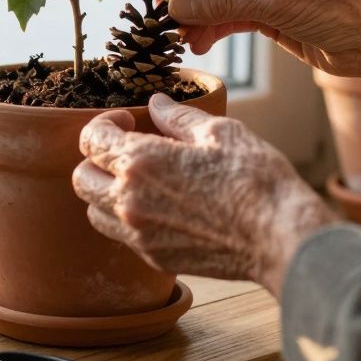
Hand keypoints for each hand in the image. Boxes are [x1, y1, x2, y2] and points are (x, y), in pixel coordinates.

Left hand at [72, 94, 336, 293]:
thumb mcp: (219, 132)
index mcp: (141, 162)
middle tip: (126, 148)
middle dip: (96, 159)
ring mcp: (140, 234)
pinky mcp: (155, 257)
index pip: (91, 140)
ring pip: (94, 212)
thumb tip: (156, 103)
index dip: (103, 124)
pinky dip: (127, 217)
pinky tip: (158, 204)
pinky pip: (121, 235)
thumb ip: (178, 116)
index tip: (127, 121)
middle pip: (82, 178)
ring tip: (138, 178)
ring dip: (106, 191)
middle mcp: (130, 201)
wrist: (279, 237)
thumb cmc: (255, 179)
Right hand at [156, 0, 360, 129]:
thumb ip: (221, 2)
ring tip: (183, 40)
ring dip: (198, 16)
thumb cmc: (340, 8)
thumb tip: (176, 7)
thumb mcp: (275, 1)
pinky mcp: (268, 12)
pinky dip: (213, 28)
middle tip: (168, 23)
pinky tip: (200, 43)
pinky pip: (229, 15)